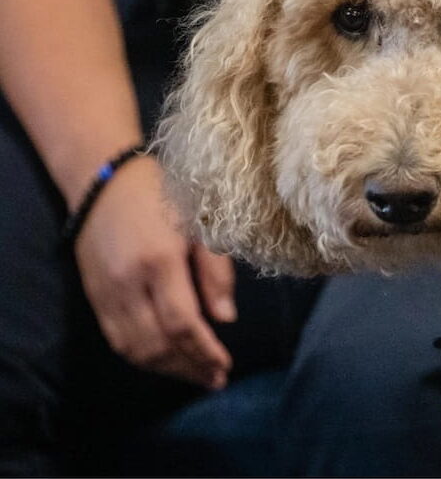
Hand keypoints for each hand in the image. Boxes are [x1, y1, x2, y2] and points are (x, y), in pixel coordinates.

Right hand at [72, 155, 235, 388]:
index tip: (225, 366)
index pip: (183, 323)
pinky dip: (142, 358)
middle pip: (158, 343)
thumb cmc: (164, 197)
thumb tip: (225, 320)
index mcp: (160, 261)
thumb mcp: (202, 225)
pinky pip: (116, 340)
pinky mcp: (93, 297)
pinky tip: (165, 363)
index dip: (205, 351)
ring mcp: (106, 293)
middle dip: (189, 368)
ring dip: (167, 370)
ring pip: (134, 349)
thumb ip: (216, 273)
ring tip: (196, 377)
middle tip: (216, 380)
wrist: (105, 182)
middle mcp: (129, 283)